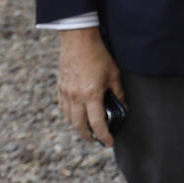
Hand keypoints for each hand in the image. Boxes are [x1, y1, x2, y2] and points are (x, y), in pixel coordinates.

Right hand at [56, 28, 122, 146]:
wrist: (78, 40)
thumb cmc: (99, 55)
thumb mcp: (114, 74)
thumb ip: (118, 93)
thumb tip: (124, 107)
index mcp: (91, 94)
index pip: (97, 123)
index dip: (104, 136)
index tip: (109, 142)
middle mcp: (76, 96)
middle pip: (79, 125)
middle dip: (88, 136)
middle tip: (97, 139)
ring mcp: (65, 92)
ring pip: (69, 118)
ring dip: (78, 127)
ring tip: (87, 129)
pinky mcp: (60, 87)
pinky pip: (63, 107)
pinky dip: (70, 115)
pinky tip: (76, 114)